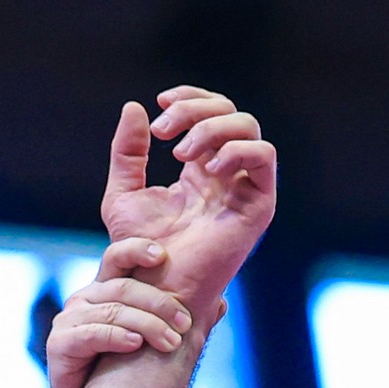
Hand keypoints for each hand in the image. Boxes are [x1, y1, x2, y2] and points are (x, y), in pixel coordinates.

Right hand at [45, 239, 198, 387]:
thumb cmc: (124, 372)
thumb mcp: (154, 340)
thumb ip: (180, 319)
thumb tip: (220, 302)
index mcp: (106, 289)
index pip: (117, 258)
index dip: (137, 250)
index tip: (162, 255)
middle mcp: (85, 299)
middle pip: (123, 287)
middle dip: (159, 304)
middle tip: (186, 324)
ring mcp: (69, 319)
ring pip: (113, 311)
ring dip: (147, 325)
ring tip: (171, 343)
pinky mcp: (59, 343)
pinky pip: (92, 333)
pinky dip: (116, 337)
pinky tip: (135, 345)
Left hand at [100, 88, 275, 315]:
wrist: (155, 288)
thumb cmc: (139, 251)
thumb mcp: (123, 192)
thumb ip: (128, 151)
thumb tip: (136, 107)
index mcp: (201, 170)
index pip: (211, 112)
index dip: (190, 98)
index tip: (160, 104)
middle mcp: (227, 175)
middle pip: (230, 112)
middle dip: (195, 110)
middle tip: (164, 132)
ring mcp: (244, 189)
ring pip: (249, 128)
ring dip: (211, 128)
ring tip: (180, 154)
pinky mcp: (258, 207)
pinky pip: (264, 158)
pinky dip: (237, 150)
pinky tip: (208, 168)